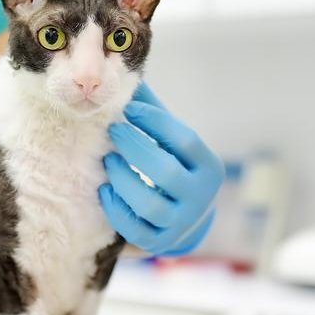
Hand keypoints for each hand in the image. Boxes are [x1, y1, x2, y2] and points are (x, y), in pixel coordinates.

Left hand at [100, 83, 223, 255]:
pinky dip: (115, 209)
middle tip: (112, 131)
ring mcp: (180, 223)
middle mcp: (200, 197)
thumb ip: (152, 112)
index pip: (186, 141)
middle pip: (166, 173)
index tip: (130, 107)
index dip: (157, 122)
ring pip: (149, 204)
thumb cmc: (172, 166)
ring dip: (123, 179)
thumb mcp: (170, 142)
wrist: (183, 219)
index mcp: (209, 167)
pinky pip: (133, 229)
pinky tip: (104, 191)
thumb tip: (125, 72)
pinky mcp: (158, 242)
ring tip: (107, 161)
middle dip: (135, 148)